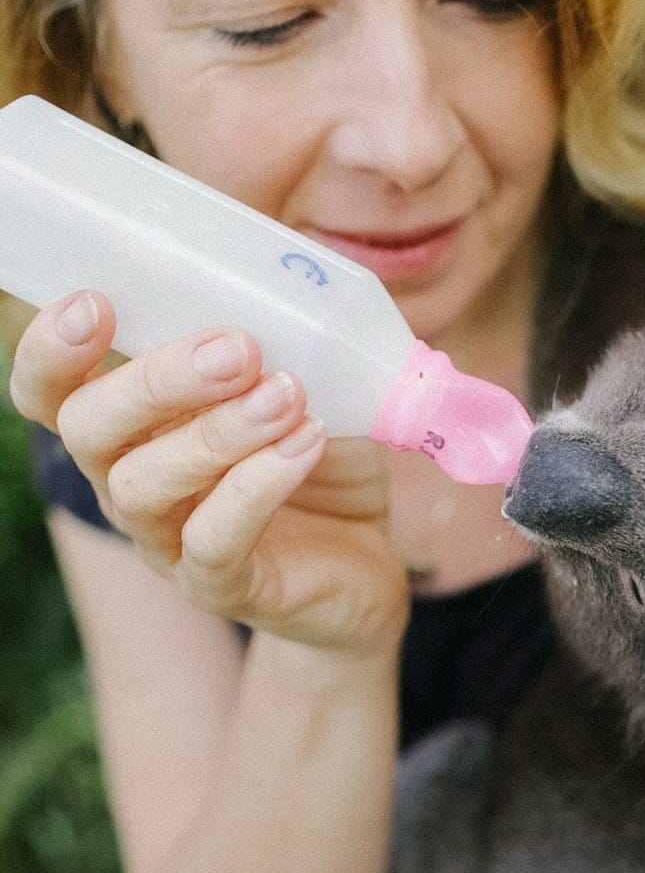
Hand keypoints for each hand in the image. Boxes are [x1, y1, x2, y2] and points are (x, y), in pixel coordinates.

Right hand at [9, 290, 409, 657]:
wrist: (364, 564)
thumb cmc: (318, 459)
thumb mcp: (306, 386)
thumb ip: (283, 340)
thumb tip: (297, 286)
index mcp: (131, 424)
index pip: (52, 390)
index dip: (52, 350)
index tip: (96, 302)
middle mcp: (127, 481)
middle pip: (90, 429)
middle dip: (155, 380)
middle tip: (236, 348)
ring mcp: (165, 540)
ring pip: (143, 485)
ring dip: (215, 432)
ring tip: (285, 395)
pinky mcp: (218, 586)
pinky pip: (212, 540)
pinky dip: (257, 486)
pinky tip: (306, 442)